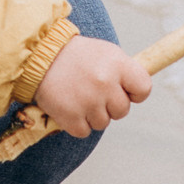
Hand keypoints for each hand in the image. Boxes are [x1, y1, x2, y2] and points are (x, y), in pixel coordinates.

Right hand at [32, 35, 152, 139]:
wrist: (39, 56)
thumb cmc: (75, 54)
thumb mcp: (105, 52)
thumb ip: (124, 71)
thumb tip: (137, 92)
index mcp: (118, 64)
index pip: (144, 89)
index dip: (134, 93)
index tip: (123, 90)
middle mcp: (105, 83)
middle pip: (122, 111)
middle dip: (110, 105)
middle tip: (92, 91)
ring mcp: (88, 101)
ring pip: (103, 123)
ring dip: (91, 114)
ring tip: (78, 95)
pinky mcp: (71, 117)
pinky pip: (84, 132)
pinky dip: (76, 123)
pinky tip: (69, 106)